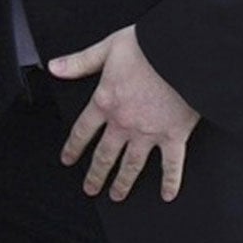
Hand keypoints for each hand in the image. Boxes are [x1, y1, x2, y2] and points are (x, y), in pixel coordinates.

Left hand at [49, 25, 200, 202]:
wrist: (186, 53)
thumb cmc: (151, 47)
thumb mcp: (109, 47)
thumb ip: (82, 61)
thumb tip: (56, 67)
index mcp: (106, 101)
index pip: (82, 130)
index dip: (73, 147)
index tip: (69, 160)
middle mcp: (124, 122)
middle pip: (104, 154)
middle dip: (96, 174)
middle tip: (91, 188)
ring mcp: (149, 132)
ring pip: (131, 164)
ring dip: (122, 182)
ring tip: (117, 194)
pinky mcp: (174, 135)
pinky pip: (171, 164)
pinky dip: (170, 181)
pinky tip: (167, 194)